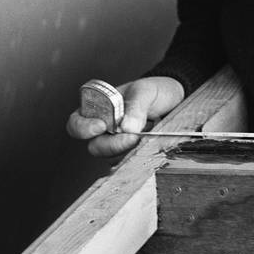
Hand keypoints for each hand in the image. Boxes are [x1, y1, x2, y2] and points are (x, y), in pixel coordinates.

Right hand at [66, 76, 184, 157]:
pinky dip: (134, 157)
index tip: (101, 126)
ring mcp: (117, 142)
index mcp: (99, 108)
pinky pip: (126, 162)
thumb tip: (126, 126)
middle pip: (93, 146)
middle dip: (111, 145)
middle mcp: (104, 127)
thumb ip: (136, 106)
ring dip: (125, 151)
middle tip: (131, 137)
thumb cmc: (155, 90)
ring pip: (110, 157)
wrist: (176, 99)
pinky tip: (146, 146)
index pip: (77, 122)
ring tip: (143, 137)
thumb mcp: (146, 91)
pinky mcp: (131, 153)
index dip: (83, 128)